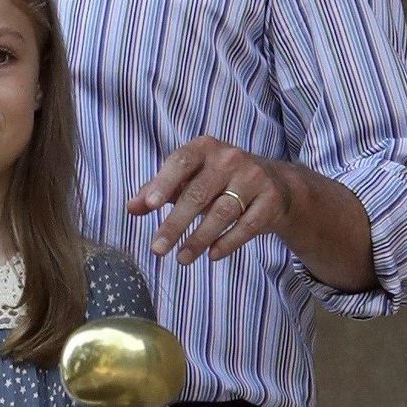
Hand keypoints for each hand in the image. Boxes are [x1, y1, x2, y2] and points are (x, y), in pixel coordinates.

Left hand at [127, 136, 293, 264]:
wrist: (275, 182)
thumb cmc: (217, 179)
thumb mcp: (187, 178)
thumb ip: (157, 191)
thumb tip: (131, 208)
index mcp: (204, 147)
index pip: (180, 162)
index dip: (164, 183)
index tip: (150, 206)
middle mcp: (230, 158)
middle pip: (198, 194)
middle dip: (175, 224)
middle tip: (157, 249)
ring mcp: (254, 178)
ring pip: (222, 212)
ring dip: (199, 239)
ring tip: (181, 259)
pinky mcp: (271, 200)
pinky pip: (248, 225)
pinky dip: (228, 242)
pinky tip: (212, 256)